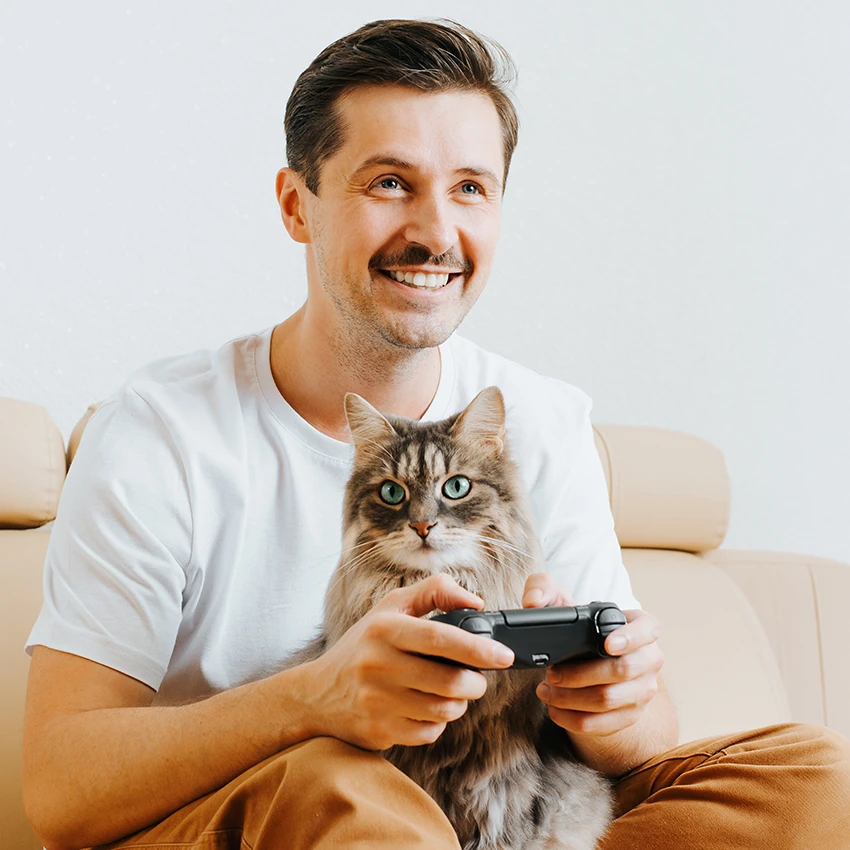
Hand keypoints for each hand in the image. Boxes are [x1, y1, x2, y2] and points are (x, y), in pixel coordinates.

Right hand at [303, 573, 514, 750]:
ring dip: (459, 703)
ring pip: (443, 710)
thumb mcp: (392, 607)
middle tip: (477, 679)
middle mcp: (378, 665)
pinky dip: (438, 722)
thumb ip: (435, 592)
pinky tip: (427, 708)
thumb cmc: (363, 645)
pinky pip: (428, 732)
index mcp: (385, 629)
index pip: (440, 639)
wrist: (317, 694)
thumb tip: (477, 601)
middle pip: (449, 682)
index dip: (478, 648)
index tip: (503, 655)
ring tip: (453, 692)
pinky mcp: (379, 731)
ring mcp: (377, 701)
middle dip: (476, 683)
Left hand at [522, 573, 663, 737]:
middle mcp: (649, 659)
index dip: (630, 637)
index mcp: (642, 626)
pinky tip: (554, 709)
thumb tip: (533, 602)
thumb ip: (542, 587)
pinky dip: (574, 720)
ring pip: (609, 700)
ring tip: (545, 690)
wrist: (588, 656)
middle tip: (551, 672)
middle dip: (580, 674)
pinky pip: (604, 725)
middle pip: (622, 670)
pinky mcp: (630, 715)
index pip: (647, 630)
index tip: (606, 644)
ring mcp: (643, 690)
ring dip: (571, 699)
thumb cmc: (578, 626)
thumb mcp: (560, 599)